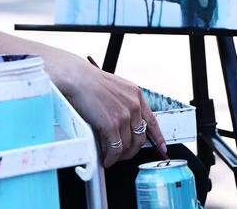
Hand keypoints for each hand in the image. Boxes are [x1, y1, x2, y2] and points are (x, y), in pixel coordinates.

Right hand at [45, 52, 166, 166]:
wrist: (76, 78)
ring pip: (128, 145)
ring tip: (111, 157)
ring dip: (119, 155)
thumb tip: (126, 122)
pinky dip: (110, 157)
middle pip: (140, 137)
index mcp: (136, 95)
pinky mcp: (112, 125)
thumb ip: (124, 103)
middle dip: (132, 150)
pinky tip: (106, 158)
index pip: (152, 120)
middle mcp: (133, 105)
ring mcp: (124, 116)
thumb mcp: (115, 88)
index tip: (161, 146)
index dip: (157, 137)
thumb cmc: (89, 81)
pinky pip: (115, 148)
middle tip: (124, 154)